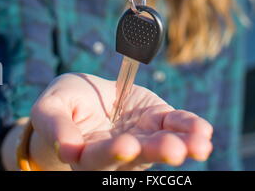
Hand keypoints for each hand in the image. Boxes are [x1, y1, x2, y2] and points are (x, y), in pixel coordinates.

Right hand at [31, 73, 212, 170]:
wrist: (87, 97)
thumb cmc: (65, 104)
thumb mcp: (50, 107)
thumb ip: (55, 126)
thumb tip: (66, 149)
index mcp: (87, 153)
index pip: (99, 157)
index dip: (112, 152)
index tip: (126, 145)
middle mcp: (119, 153)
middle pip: (138, 157)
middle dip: (157, 152)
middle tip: (175, 151)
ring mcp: (141, 137)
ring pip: (162, 145)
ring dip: (183, 144)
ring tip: (201, 144)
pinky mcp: (157, 120)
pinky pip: (175, 124)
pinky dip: (190, 126)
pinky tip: (204, 130)